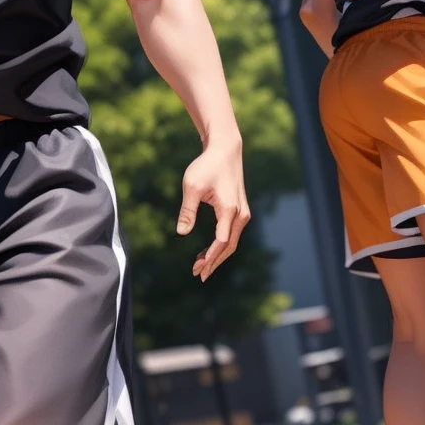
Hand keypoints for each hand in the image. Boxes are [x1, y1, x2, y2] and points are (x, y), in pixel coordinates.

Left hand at [176, 141, 249, 280]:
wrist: (225, 150)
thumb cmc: (206, 166)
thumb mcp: (192, 186)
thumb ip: (187, 210)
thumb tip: (181, 233)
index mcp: (229, 209)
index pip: (222, 242)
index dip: (210, 258)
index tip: (197, 269)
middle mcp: (240, 213)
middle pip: (230, 246)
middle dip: (214, 262)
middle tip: (198, 274)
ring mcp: (243, 212)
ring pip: (232, 241)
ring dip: (218, 255)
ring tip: (200, 265)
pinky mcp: (240, 210)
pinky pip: (232, 234)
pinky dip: (222, 245)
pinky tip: (208, 251)